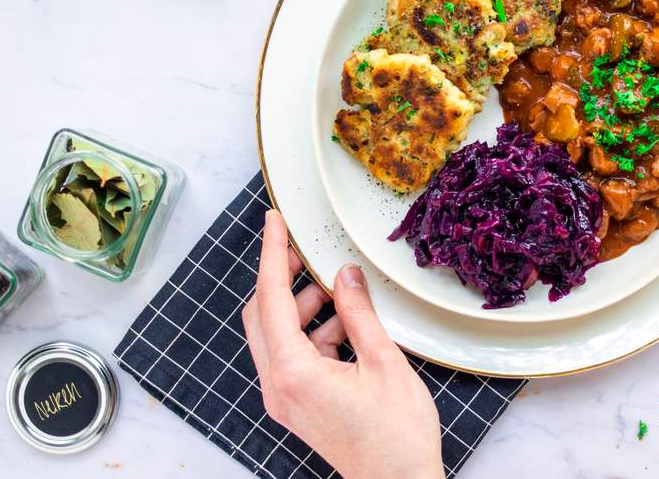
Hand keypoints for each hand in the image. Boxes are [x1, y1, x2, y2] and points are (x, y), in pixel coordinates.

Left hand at [242, 211, 442, 478]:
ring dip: (304, 306)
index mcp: (293, 372)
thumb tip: (345, 275)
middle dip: (282, 278)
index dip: (272, 254)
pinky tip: (348, 324)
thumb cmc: (395, 435)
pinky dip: (314, 331)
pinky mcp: (298, 404)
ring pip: (278, 335)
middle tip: (305, 250)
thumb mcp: (384, 361)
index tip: (273, 222)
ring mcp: (285, 398)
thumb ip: (359, 313)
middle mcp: (278, 386)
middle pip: (263, 315)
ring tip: (342, 291)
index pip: (271, 298)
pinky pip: (293, 355)